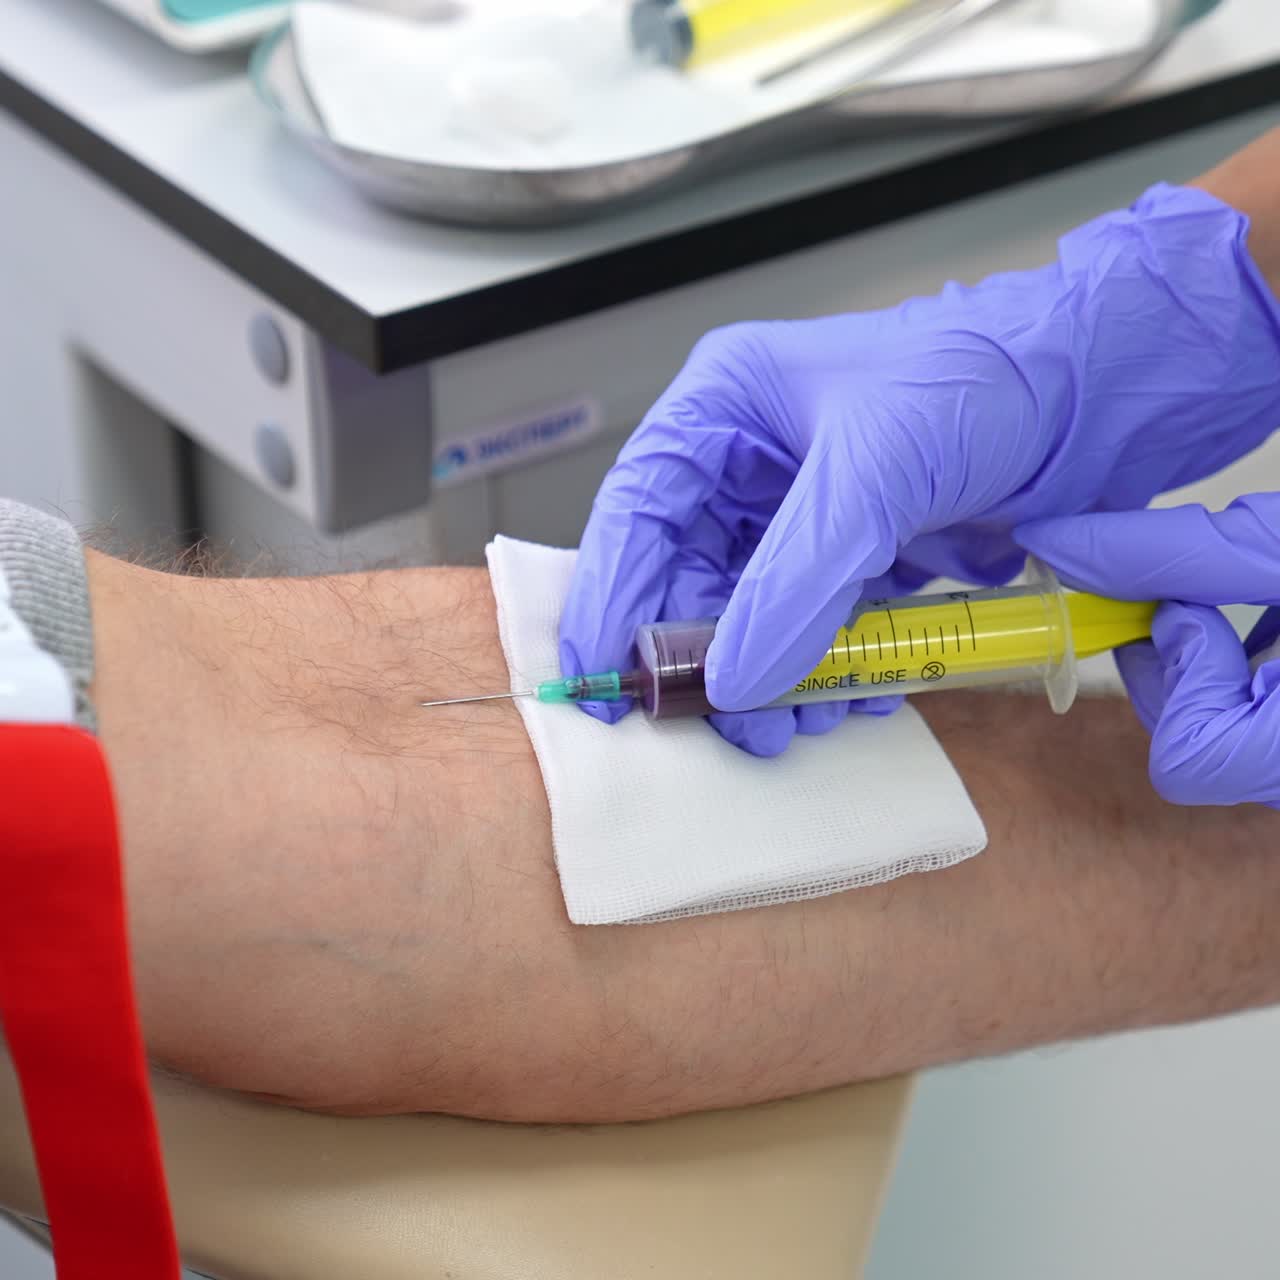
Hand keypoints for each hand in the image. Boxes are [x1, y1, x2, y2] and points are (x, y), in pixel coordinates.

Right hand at [561, 183, 1279, 754]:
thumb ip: (796, 582)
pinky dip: (826, 671)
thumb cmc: (985, 380)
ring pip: (747, 616)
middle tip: (731, 725)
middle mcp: (748, 462)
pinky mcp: (848, 556)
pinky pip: (809, 630)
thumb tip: (732, 680)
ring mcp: (799, 515)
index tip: (601, 680)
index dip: (610, 598)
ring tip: (808, 717)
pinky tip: (861, 689)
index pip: (636, 510)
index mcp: (725, 407)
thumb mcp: (875, 472)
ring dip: (771, 677)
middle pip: (685, 578)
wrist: (1098, 399)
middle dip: (706, 658)